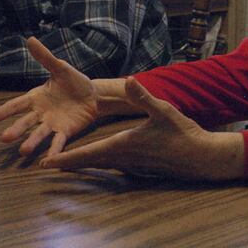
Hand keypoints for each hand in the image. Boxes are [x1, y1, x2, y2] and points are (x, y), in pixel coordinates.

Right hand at [0, 37, 99, 156]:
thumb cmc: (74, 82)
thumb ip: (45, 57)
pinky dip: (54, 151)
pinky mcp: (65, 131)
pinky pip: (58, 141)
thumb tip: (30, 39)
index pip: (17, 104)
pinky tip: (49, 160)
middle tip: (4, 138)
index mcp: (36, 97)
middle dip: (16, 129)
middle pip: (26, 122)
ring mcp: (52, 123)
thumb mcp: (60, 68)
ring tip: (23, 151)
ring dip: (31, 142)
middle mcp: (41, 113)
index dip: (4, 111)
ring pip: (39, 134)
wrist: (93, 95)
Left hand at [40, 77, 244, 180]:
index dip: (67, 158)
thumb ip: (143, 96)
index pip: (90, 153)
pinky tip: (98, 161)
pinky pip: (113, 167)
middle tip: (46, 166)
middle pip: (90, 162)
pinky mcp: (140, 168)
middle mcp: (125, 159)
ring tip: (65, 164)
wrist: (201, 157)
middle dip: (68, 164)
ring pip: (101, 165)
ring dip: (82, 165)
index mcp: (125, 144)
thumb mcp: (163, 110)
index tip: (47, 163)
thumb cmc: (182, 133)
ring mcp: (133, 166)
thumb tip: (130, 79)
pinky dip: (99, 164)